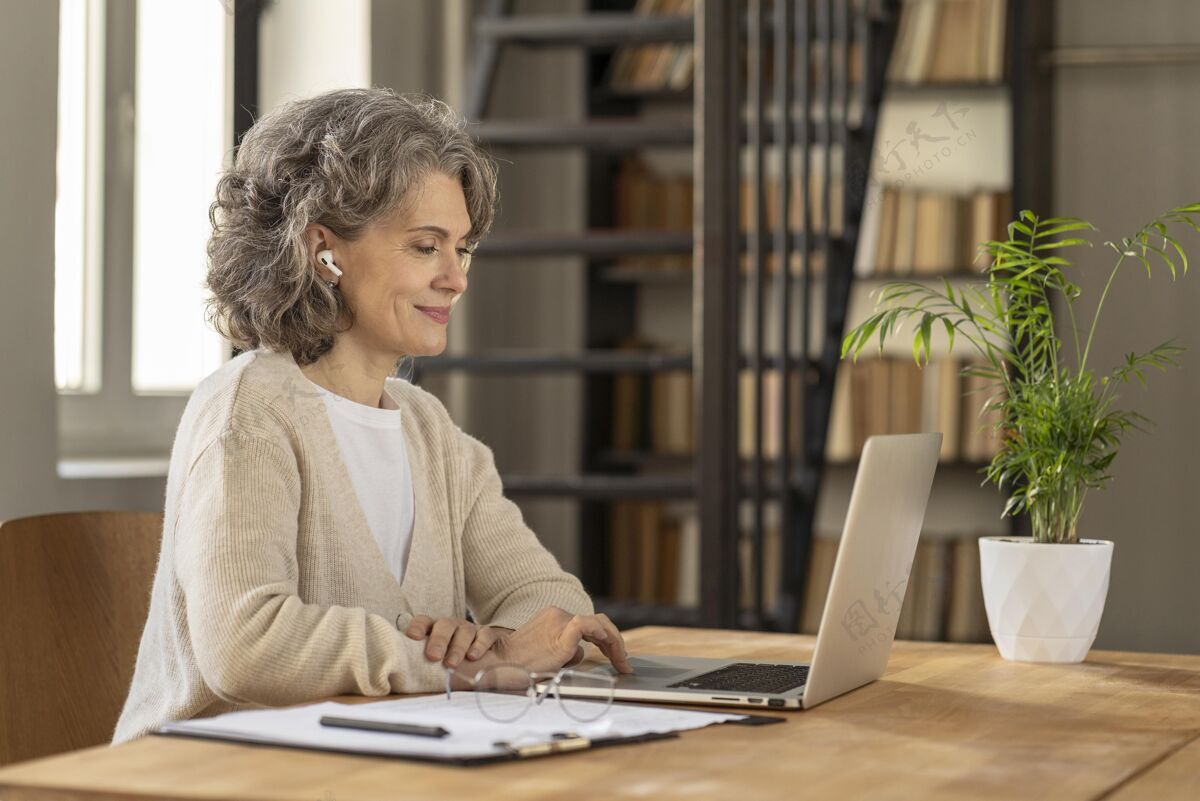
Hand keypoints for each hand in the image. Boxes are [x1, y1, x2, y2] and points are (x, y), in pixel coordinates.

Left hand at [403, 615, 507, 668]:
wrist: (495, 661)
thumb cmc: (459, 664)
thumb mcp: (441, 664)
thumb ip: (426, 667)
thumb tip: (405, 679)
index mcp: (437, 631)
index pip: (424, 621)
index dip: (418, 626)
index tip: (412, 637)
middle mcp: (454, 627)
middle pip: (445, 625)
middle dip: (438, 640)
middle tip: (433, 656)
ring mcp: (473, 630)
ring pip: (465, 630)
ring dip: (457, 647)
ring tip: (451, 664)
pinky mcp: (492, 635)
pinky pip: (485, 635)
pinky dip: (479, 645)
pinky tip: (473, 656)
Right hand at [483, 607, 633, 674]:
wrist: (501, 665)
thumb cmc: (521, 664)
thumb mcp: (549, 654)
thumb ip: (567, 650)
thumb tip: (581, 653)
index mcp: (555, 618)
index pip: (590, 624)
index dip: (607, 641)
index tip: (615, 658)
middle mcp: (559, 615)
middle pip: (598, 623)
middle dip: (615, 643)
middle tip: (624, 663)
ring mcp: (560, 621)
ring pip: (599, 625)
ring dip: (615, 644)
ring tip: (622, 662)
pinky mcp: (561, 632)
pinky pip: (586, 625)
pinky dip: (602, 634)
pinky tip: (609, 645)